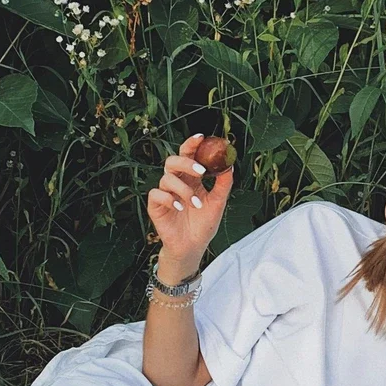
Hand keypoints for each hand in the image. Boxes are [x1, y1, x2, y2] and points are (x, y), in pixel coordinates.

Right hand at [146, 133, 234, 279]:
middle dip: (187, 162)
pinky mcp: (155, 206)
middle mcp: (176, 182)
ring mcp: (164, 193)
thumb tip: (230, 164)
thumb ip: (223, 184)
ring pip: (167, 178)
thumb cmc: (203, 225)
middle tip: (201, 171)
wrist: (192, 248)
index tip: (202, 137)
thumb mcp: (218, 203)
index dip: (192, 144)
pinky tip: (180, 208)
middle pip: (173, 161)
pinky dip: (169, 198)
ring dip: (184, 189)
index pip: (188, 155)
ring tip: (196, 205)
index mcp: (191, 178)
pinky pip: (156, 194)